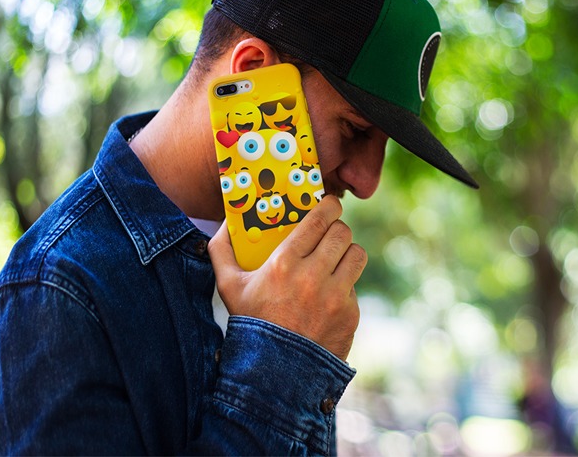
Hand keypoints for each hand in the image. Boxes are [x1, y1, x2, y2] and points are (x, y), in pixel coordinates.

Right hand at [208, 196, 365, 360]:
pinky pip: (355, 286)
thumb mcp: (228, 287)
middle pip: (342, 232)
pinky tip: (329, 295)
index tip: (329, 204)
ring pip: (357, 254)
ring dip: (347, 253)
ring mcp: (335, 296)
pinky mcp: (350, 314)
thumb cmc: (250, 323)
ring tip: (336, 259)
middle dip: (337, 229)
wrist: (274, 373)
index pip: (319, 219)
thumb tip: (224, 224)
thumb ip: (221, 251)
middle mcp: (313, 276)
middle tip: (330, 233)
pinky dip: (344, 287)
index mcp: (284, 263)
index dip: (329, 206)